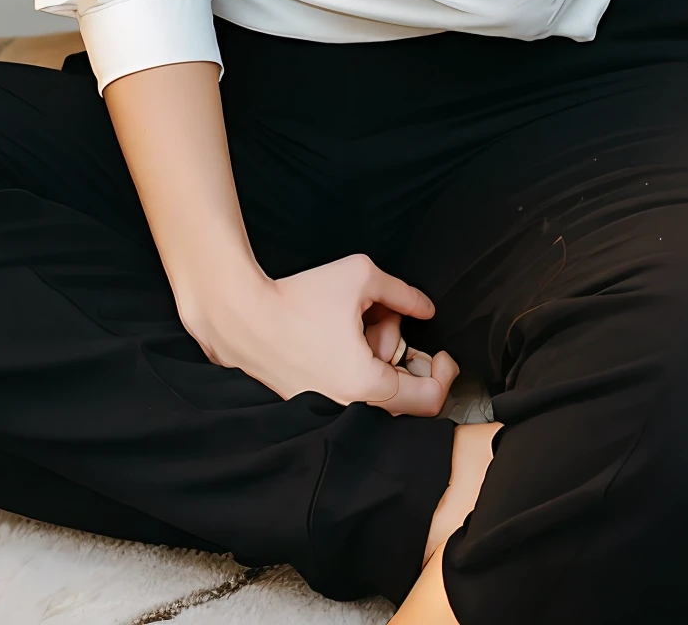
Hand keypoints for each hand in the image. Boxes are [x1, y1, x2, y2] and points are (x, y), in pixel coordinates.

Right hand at [182, 251, 459, 415]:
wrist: (242, 315)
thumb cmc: (301, 296)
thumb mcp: (362, 277)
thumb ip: (403, 293)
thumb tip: (426, 310)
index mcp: (369, 385)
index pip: (430, 400)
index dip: (446, 375)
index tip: (442, 353)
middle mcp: (351, 408)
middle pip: (400, 389)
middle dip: (398, 347)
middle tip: (381, 315)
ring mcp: (328, 410)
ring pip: (374, 387)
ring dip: (374, 352)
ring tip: (352, 318)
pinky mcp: (310, 404)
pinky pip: (349, 389)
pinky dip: (353, 363)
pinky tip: (336, 335)